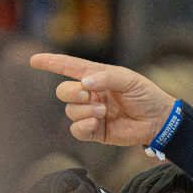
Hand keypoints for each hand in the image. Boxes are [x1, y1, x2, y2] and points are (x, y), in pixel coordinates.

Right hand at [29, 53, 175, 145]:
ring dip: (83, 110)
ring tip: (103, 111)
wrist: (158, 120)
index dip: (51, 63)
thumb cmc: (146, 95)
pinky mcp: (95, 131)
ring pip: (70, 111)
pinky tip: (97, 122)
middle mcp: (91, 94)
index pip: (69, 67)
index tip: (33, 60)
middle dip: (71, 92)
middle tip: (89, 95)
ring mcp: (91, 113)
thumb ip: (106, 78)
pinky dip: (82, 126)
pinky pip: (76, 130)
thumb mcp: (129, 79)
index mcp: (97, 77)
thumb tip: (84, 83)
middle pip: (64, 91)